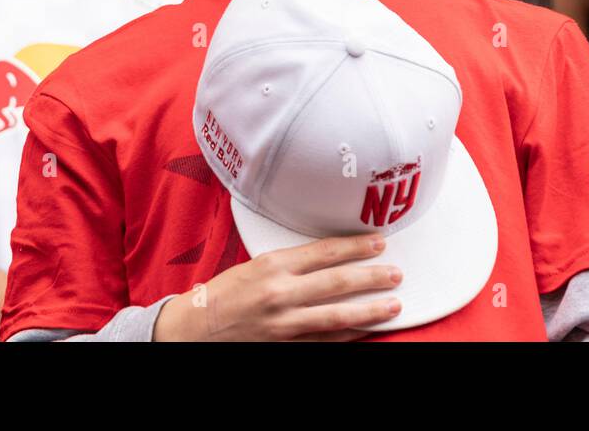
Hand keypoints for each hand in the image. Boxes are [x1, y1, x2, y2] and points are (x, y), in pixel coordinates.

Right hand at [152, 233, 401, 341]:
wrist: (193, 331)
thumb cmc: (223, 296)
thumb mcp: (254, 267)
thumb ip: (289, 263)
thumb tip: (328, 257)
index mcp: (272, 266)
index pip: (324, 252)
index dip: (356, 247)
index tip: (379, 242)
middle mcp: (280, 294)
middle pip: (337, 283)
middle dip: (372, 277)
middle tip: (396, 273)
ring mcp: (283, 324)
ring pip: (337, 317)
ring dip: (369, 311)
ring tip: (393, 305)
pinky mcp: (285, 347)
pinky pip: (325, 343)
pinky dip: (348, 337)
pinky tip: (366, 331)